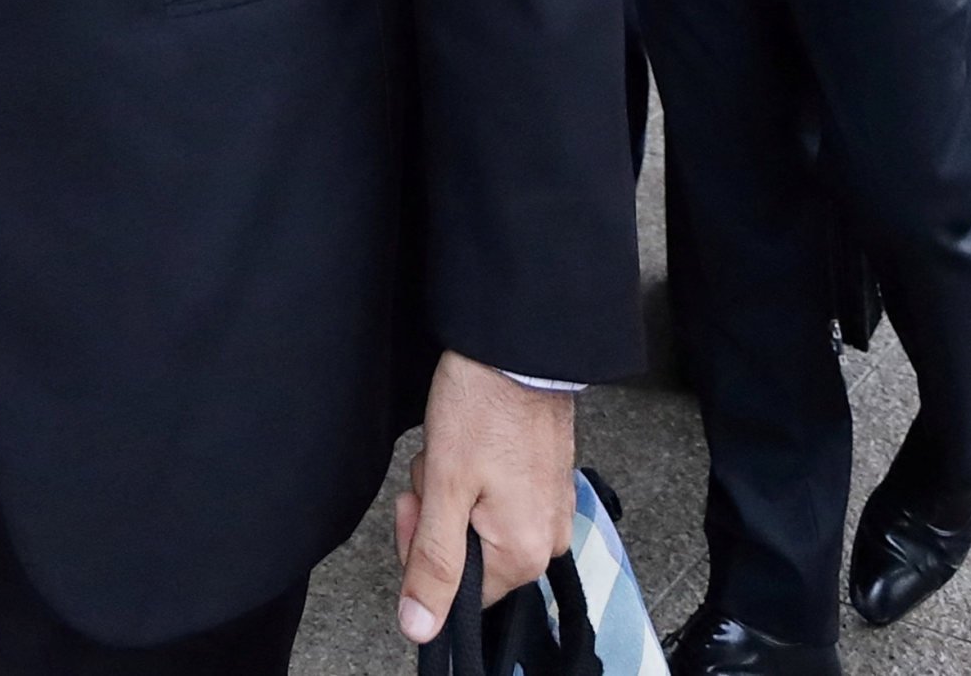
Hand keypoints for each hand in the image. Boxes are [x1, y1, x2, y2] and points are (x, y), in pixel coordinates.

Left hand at [394, 352, 573, 642]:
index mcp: (523, 553)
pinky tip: (473, 445)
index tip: (418, 503)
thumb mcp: (443, 487)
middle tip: (437, 469)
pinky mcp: (547, 483)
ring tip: (456, 449)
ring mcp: (551, 510)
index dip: (424, 548)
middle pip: (468, 557)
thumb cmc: (483, 407)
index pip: (456, 591)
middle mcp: (548, 539)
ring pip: (478, 524)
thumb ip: (433, 562)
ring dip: (454, 491)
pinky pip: (498, 501)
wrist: (516, 347)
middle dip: (438, 515)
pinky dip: (476, 477)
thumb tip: (420, 624)